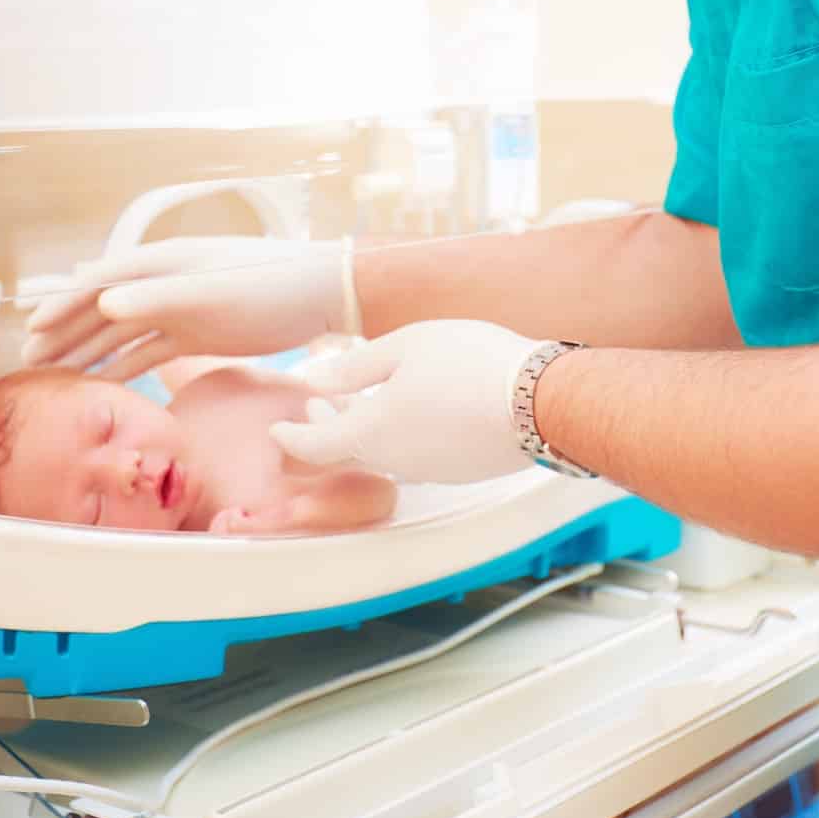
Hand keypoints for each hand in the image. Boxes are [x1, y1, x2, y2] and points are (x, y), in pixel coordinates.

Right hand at [22, 236, 350, 379]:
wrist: (322, 296)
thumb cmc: (271, 285)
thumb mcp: (213, 292)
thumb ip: (160, 298)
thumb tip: (104, 303)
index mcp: (164, 263)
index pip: (101, 282)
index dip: (64, 304)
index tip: (32, 327)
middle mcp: (164, 284)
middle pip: (102, 309)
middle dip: (65, 332)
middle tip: (28, 361)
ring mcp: (179, 310)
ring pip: (121, 334)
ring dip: (86, 352)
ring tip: (52, 377)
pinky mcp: (196, 333)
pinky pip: (148, 352)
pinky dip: (120, 367)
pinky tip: (97, 385)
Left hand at [269, 320, 536, 483]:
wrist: (541, 401)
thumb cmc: (469, 362)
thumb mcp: (406, 346)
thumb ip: (354, 367)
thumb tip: (314, 382)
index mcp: (372, 432)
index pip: (314, 447)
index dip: (291, 438)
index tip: (277, 428)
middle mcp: (397, 461)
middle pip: (348, 451)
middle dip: (328, 429)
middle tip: (320, 406)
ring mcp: (432, 470)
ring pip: (385, 453)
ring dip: (367, 430)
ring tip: (369, 399)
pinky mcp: (462, 471)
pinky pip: (419, 454)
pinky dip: (403, 435)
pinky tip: (417, 409)